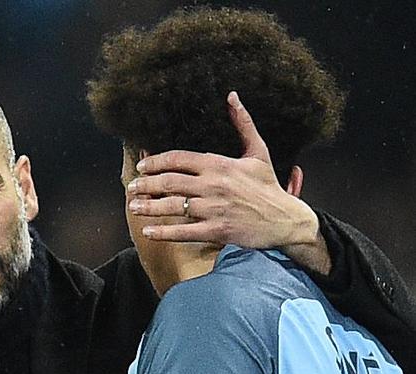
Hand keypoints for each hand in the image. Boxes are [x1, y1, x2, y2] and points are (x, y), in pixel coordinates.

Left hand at [126, 91, 331, 272]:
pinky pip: (184, 231)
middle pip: (170, 182)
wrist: (286, 220)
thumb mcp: (258, 152)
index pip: (179, 159)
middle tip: (131, 188)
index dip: (156, 162)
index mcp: (219, 164)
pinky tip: (148, 232)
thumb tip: (232, 96)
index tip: (142, 167)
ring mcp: (214, 209)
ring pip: (173, 206)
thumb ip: (243, 124)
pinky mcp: (217, 230)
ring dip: (149, 206)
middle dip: (146, 184)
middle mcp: (213, 185)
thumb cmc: (269, 187)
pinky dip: (163, 232)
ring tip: (134, 206)